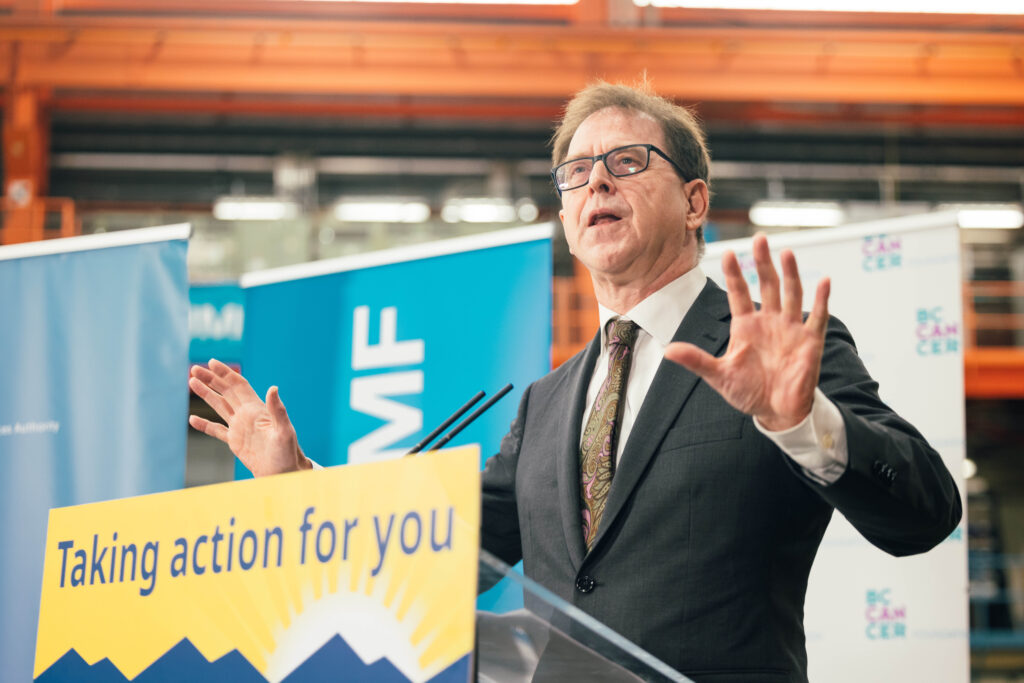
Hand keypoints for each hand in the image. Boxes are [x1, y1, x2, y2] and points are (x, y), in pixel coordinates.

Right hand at [188, 359, 310, 476]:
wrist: (283, 473)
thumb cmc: (287, 452)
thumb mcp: (284, 430)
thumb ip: (277, 410)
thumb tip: (273, 388)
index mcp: (257, 409)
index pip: (238, 385)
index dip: (225, 373)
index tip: (211, 362)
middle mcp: (247, 415)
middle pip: (226, 391)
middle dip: (211, 379)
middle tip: (195, 369)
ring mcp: (240, 427)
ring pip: (219, 406)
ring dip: (206, 394)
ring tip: (192, 382)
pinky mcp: (235, 442)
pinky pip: (217, 430)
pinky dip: (205, 425)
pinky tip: (192, 419)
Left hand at [664, 233, 829, 430]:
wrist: (776, 412)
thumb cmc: (747, 392)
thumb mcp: (718, 375)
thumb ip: (697, 360)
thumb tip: (669, 351)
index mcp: (745, 326)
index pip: (738, 292)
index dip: (734, 274)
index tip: (728, 253)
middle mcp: (768, 321)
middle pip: (767, 285)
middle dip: (763, 262)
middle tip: (760, 239)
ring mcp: (790, 329)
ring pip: (791, 294)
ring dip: (790, 273)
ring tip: (787, 252)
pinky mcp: (809, 341)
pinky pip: (817, 317)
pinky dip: (822, 300)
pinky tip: (825, 282)